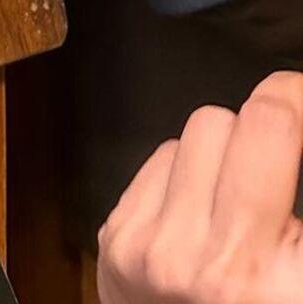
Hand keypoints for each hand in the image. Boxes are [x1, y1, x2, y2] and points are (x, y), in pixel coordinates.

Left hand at [98, 72, 302, 303]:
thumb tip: (299, 125)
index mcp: (292, 290)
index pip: (290, 139)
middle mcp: (224, 267)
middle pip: (259, 121)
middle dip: (283, 118)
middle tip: (297, 125)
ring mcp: (160, 250)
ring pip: (203, 128)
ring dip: (232, 148)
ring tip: (249, 191)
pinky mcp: (119, 239)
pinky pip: (162, 157)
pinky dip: (189, 174)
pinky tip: (206, 213)